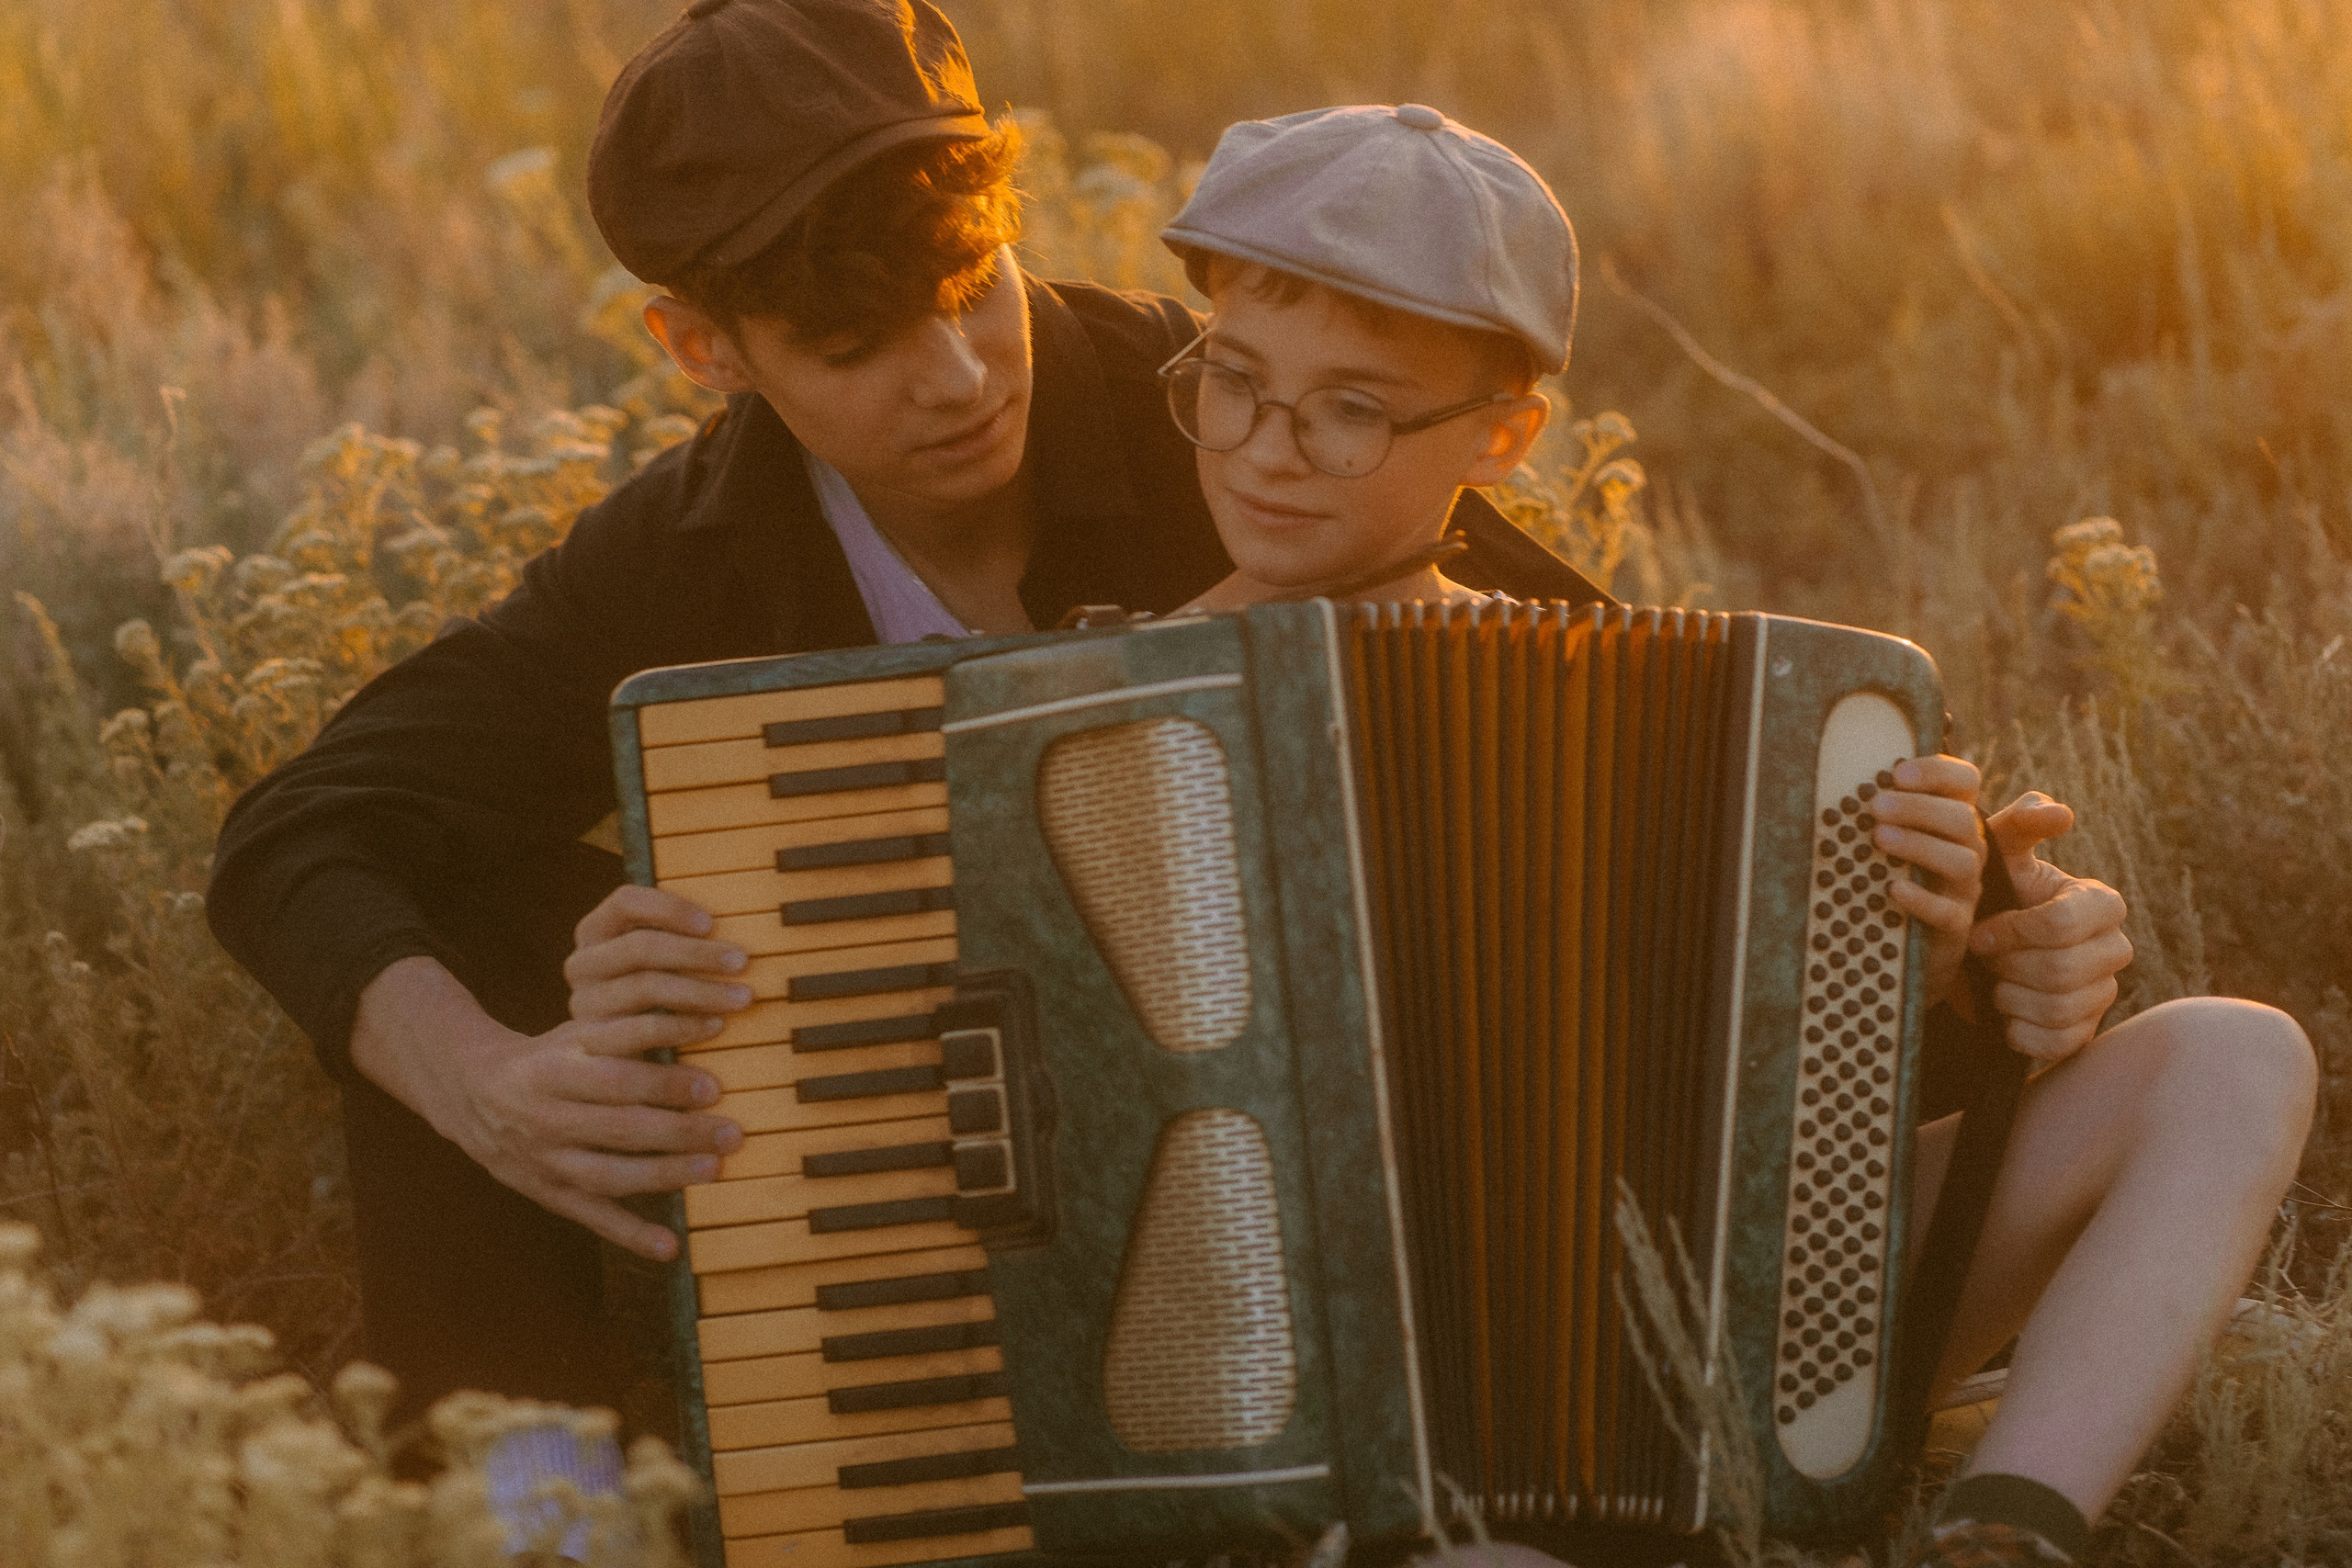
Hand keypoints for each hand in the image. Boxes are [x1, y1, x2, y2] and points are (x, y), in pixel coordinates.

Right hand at [350, 953, 747, 1260]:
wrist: (470, 1089)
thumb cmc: (548, 1054)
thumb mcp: (577, 1033)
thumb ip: (628, 1032)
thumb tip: (704, 1022)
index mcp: (553, 1069)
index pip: (616, 1079)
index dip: (666, 1085)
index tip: (714, 1086)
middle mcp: (545, 1117)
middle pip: (619, 1129)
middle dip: (679, 1133)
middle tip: (731, 1132)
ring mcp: (544, 1160)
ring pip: (608, 1175)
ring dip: (663, 1177)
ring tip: (714, 1171)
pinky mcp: (545, 1192)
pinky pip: (590, 1216)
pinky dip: (630, 1235)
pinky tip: (670, 1249)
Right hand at [567, 884, 751, 1024]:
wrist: (592, 1056)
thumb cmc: (643, 990)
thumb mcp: (650, 960)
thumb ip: (677, 938)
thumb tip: (735, 925)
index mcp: (594, 931)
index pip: (625, 902)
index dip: (669, 908)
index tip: (710, 924)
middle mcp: (582, 965)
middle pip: (640, 947)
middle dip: (697, 953)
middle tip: (741, 961)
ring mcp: (584, 1004)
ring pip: (644, 988)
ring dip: (701, 992)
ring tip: (740, 998)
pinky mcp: (594, 1042)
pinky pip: (644, 1031)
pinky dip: (683, 1033)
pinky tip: (714, 1035)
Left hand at [1862, 754, 1987, 1010]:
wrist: (1906, 942)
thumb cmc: (1892, 875)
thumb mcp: (1888, 837)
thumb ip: (1878, 808)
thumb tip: (1839, 781)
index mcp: (1953, 817)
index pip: (1965, 781)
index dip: (1937, 771)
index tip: (1896, 772)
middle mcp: (1967, 848)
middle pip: (1963, 819)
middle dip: (1920, 808)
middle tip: (1877, 805)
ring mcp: (1964, 888)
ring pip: (1962, 862)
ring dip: (1920, 845)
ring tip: (1879, 838)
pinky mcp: (1956, 926)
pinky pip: (1948, 912)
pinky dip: (1921, 899)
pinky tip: (1892, 887)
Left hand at [1966, 792, 2131, 1062]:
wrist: (1977, 956)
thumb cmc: (1992, 897)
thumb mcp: (1998, 857)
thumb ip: (2019, 825)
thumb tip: (2057, 813)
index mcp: (2101, 903)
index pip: (2063, 923)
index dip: (2014, 931)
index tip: (1981, 930)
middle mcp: (2115, 949)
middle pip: (2060, 970)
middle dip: (2008, 964)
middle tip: (1984, 957)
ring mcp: (2104, 994)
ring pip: (2057, 1007)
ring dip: (2008, 995)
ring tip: (1992, 980)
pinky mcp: (2084, 1033)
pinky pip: (2055, 1042)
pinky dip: (2017, 1030)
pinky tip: (2003, 1012)